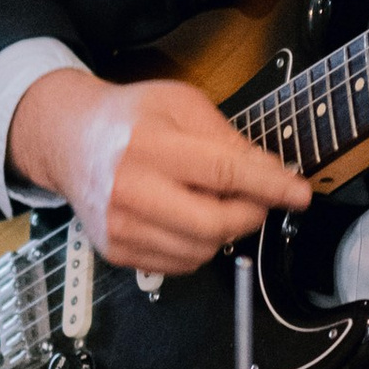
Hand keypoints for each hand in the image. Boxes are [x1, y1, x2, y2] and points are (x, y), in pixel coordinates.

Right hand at [7, 66, 307, 274]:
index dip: (270, 186)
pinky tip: (189, 219)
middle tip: (258, 201)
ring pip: (201, 250)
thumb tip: (272, 174)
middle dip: (250, 215)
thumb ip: (227, 139)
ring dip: (225, 232)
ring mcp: (120, 225)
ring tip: (215, 203)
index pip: (223, 173)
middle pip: (214, 224)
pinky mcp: (116, 250)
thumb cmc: (129, 118)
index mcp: (148, 144)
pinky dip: (198, 246)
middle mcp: (129, 189)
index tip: (299, 194)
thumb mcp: (181, 104)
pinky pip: (179, 265)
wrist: (69, 141)